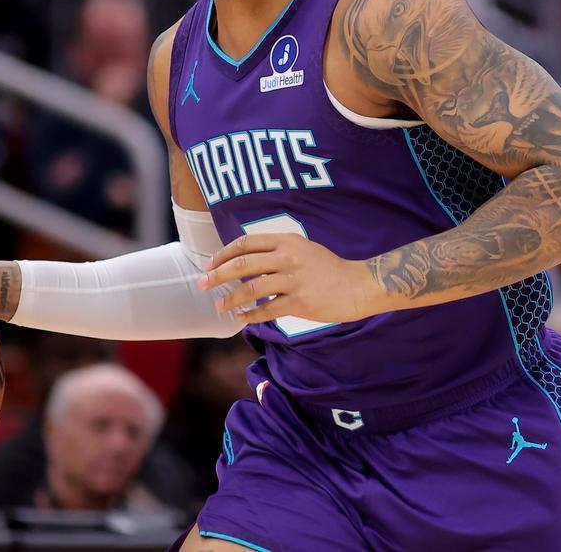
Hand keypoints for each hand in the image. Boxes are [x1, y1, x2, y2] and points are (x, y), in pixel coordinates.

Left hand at [199, 234, 381, 324]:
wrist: (358, 285)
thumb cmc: (329, 269)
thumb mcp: (303, 249)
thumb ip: (278, 251)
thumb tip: (247, 259)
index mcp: (287, 241)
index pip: (246, 243)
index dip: (224, 254)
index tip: (210, 265)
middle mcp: (287, 257)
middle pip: (242, 264)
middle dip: (217, 275)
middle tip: (202, 284)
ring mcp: (293, 280)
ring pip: (251, 288)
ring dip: (231, 298)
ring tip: (219, 306)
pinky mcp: (300, 302)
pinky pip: (268, 310)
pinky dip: (251, 315)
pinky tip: (242, 319)